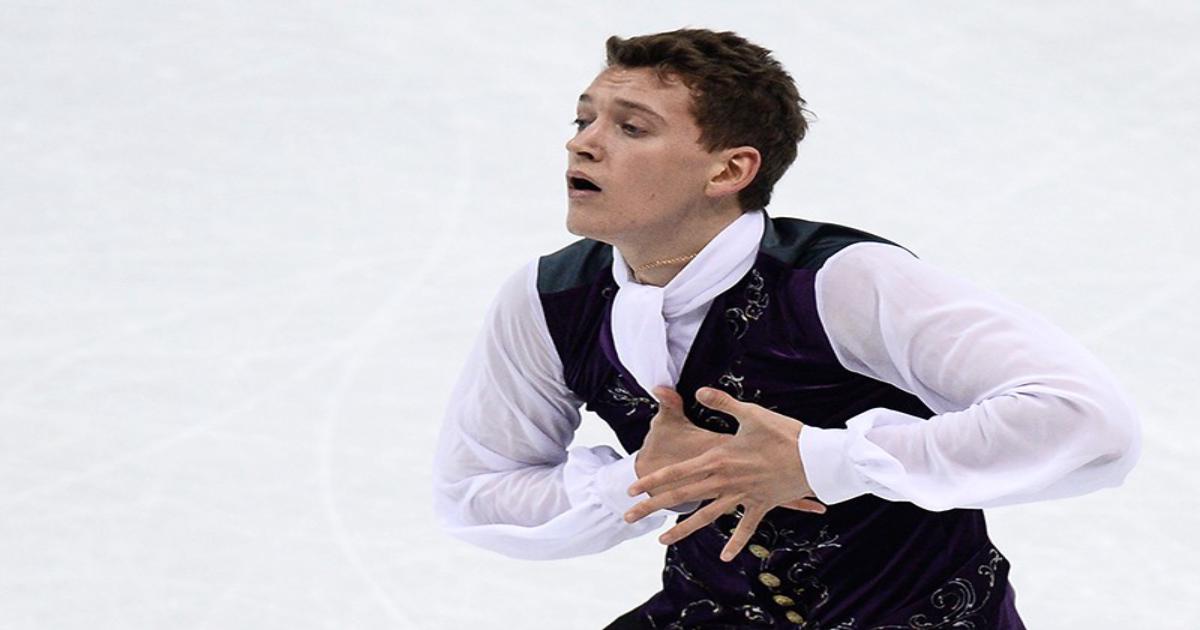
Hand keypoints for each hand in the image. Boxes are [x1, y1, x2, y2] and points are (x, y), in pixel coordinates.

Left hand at [624, 387, 826, 561]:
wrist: (817, 459)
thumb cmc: (785, 433)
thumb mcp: (752, 413)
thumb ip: (722, 402)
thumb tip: (698, 389)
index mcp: (718, 459)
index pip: (677, 472)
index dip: (653, 479)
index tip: (631, 489)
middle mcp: (725, 481)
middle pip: (682, 496)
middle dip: (653, 506)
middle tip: (628, 517)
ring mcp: (742, 496)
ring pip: (706, 517)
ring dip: (683, 529)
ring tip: (661, 540)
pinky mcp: (761, 505)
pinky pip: (745, 527)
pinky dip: (736, 542)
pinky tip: (725, 557)